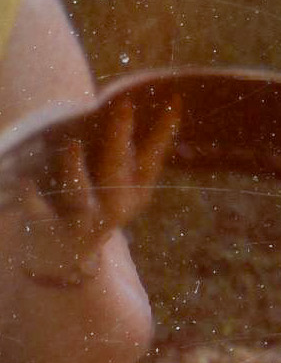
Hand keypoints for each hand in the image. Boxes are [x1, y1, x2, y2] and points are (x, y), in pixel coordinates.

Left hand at [21, 92, 176, 281]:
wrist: (66, 261)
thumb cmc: (94, 210)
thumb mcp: (119, 190)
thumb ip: (123, 158)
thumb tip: (128, 111)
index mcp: (134, 194)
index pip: (152, 157)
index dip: (164, 130)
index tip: (174, 101)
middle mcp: (114, 208)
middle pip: (117, 169)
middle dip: (120, 137)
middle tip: (124, 106)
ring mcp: (82, 220)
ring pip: (81, 194)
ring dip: (76, 170)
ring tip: (72, 145)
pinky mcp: (50, 231)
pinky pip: (39, 212)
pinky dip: (31, 198)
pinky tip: (25, 180)